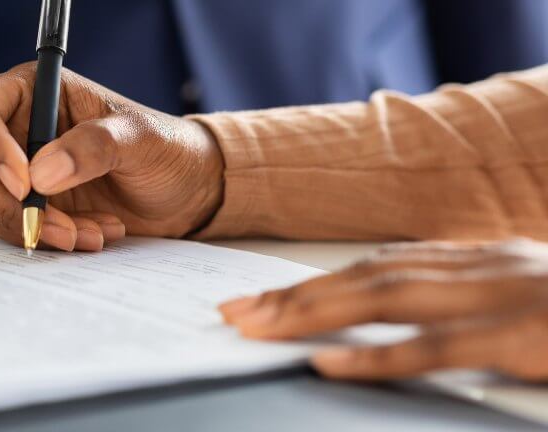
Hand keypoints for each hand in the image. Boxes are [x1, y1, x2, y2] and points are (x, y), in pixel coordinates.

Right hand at [0, 62, 223, 251]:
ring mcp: (13, 172)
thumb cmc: (164, 149)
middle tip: (57, 224)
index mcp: (31, 92)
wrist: (184, 192)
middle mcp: (12, 129)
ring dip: (32, 227)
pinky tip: (89, 234)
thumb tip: (41, 174)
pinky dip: (44, 240)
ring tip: (88, 232)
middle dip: (8, 204)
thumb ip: (93, 147)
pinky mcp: (24, 208)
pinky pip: (7, 229)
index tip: (24, 182)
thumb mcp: (139, 139)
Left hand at [220, 238, 547, 380]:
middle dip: (298, 294)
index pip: (384, 265)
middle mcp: (488, 268)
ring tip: (259, 328)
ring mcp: (505, 299)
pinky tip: (327, 362)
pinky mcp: (524, 337)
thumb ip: (477, 306)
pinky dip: (377, 356)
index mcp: (488, 261)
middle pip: (371, 275)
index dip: (320, 280)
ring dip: (314, 312)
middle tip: (237, 312)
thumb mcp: (537, 304)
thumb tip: (415, 324)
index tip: (266, 297)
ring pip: (388, 298)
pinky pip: (436, 347)